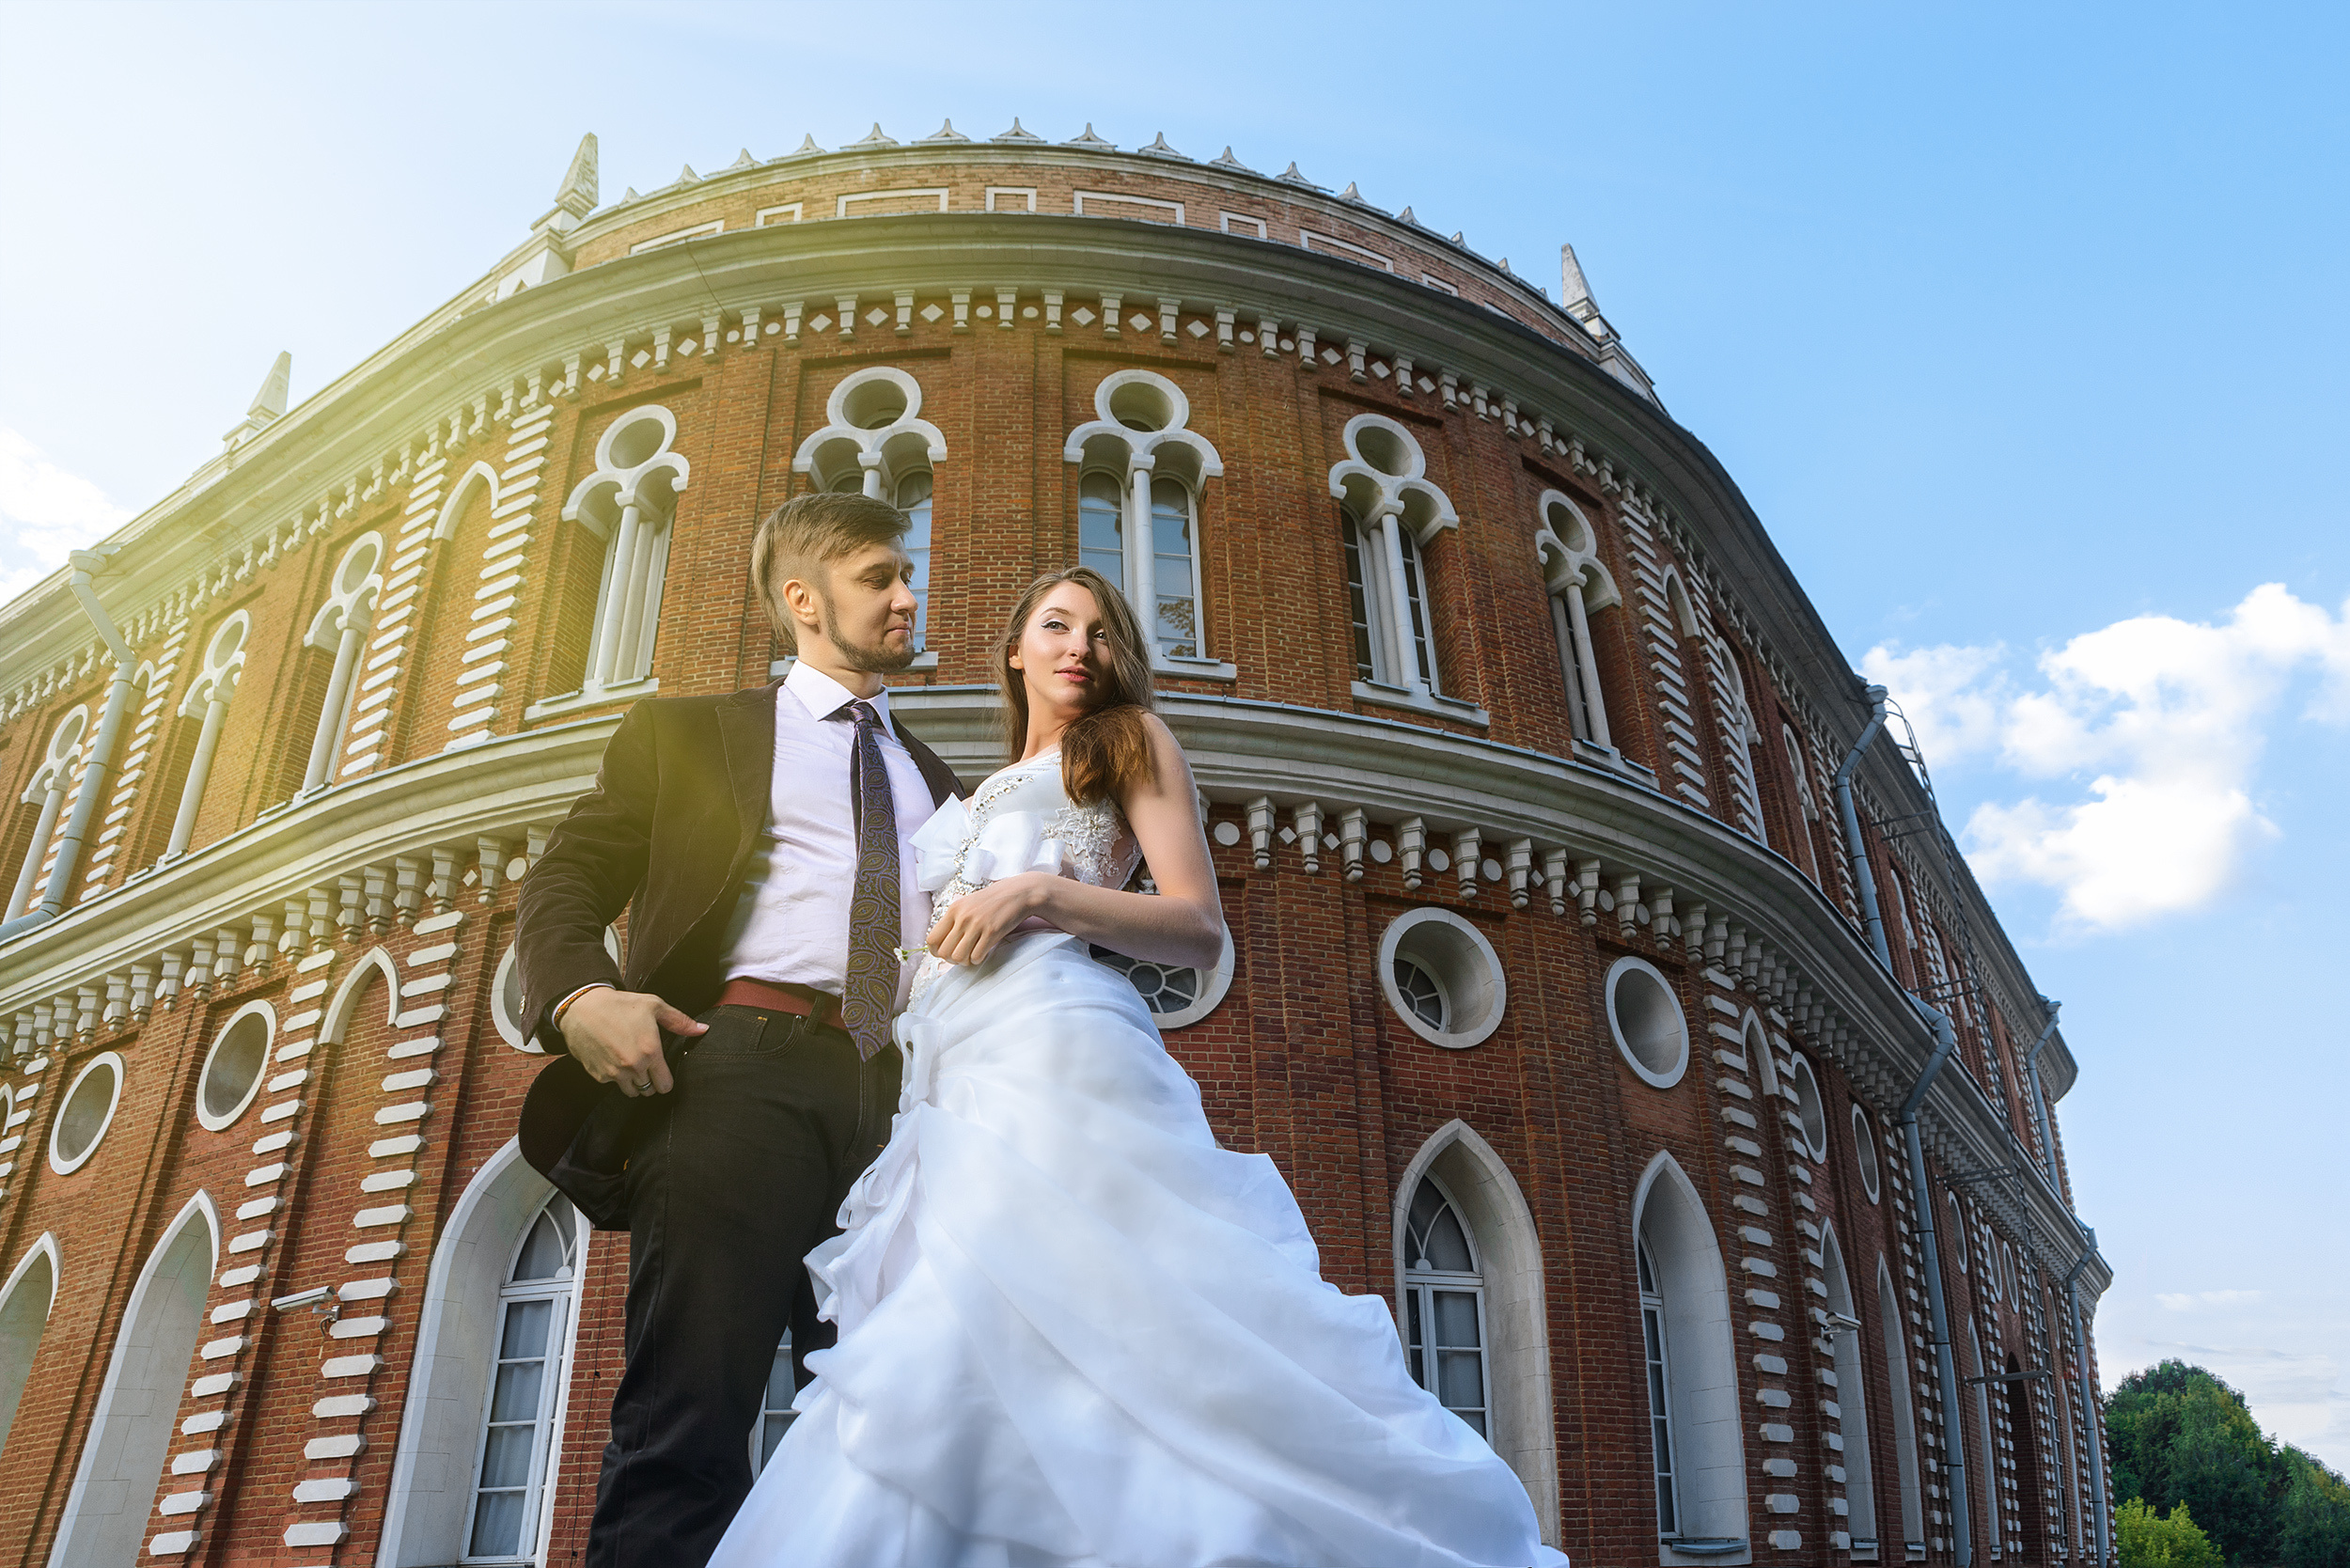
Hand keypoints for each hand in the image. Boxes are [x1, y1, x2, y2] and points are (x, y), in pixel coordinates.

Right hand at [560, 987, 704, 1096]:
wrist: (582, 1008)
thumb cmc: (620, 1005)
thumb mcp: (654, 1006)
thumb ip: (679, 1021)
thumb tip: (702, 1029)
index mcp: (650, 1052)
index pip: (665, 1086)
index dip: (665, 1080)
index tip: (662, 1072)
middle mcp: (633, 1067)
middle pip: (649, 1091)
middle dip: (650, 1081)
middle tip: (645, 1064)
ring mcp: (614, 1073)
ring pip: (631, 1091)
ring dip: (632, 1082)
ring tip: (630, 1062)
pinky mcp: (598, 1075)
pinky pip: (611, 1084)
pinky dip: (614, 1076)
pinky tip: (613, 1058)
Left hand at [923, 873, 1054, 966]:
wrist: (1017, 893)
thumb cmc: (992, 901)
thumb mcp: (967, 904)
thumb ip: (954, 920)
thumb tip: (941, 943)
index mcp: (953, 910)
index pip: (932, 939)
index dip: (937, 952)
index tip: (946, 952)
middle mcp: (962, 917)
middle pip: (944, 952)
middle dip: (951, 959)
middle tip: (961, 956)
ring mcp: (977, 924)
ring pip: (958, 957)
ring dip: (964, 961)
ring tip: (971, 956)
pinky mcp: (992, 932)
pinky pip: (976, 956)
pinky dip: (977, 960)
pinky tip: (982, 952)